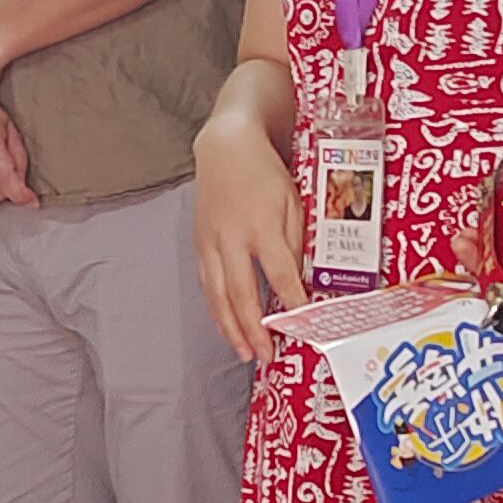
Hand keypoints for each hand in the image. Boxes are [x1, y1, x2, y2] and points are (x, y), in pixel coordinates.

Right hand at [191, 110, 309, 364]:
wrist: (226, 147)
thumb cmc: (265, 172)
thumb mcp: (292, 200)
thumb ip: (293, 240)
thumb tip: (296, 279)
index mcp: (262, 225)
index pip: (279, 274)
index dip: (292, 301)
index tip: (303, 322)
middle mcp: (232, 238)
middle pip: (242, 294)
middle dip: (254, 329)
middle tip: (265, 355)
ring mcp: (211, 243)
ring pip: (218, 295)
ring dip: (231, 328)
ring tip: (243, 352)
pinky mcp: (199, 243)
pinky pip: (207, 284)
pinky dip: (216, 310)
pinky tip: (226, 327)